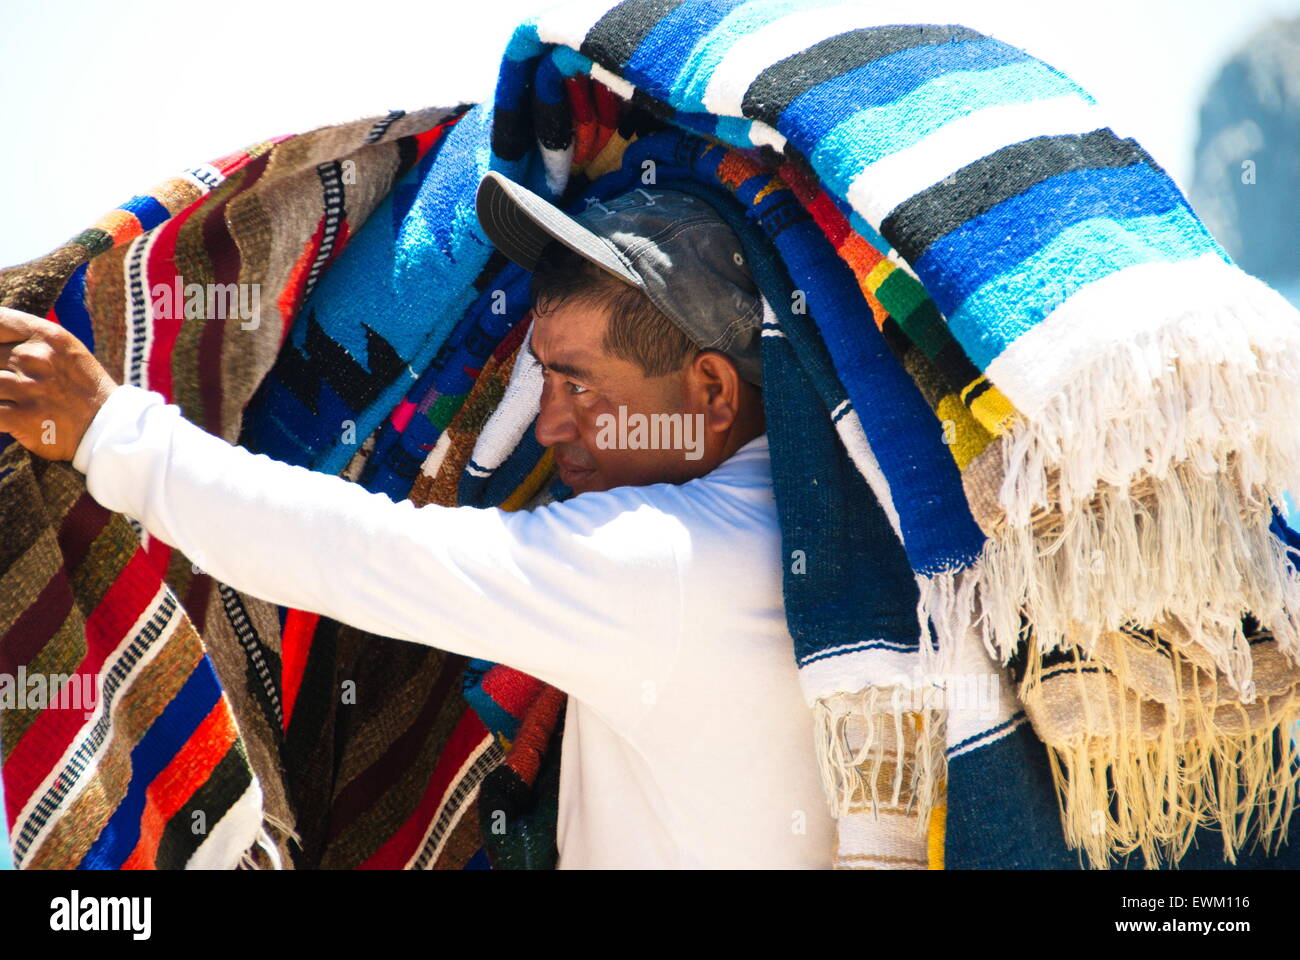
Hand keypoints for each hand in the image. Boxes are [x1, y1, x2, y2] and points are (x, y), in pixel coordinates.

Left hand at [0, 306, 118, 461]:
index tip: (2, 356)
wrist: (109, 428)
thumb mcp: (63, 350)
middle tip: (17, 386)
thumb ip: (26, 339)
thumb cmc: (83, 388)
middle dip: (0, 373)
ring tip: (14, 401)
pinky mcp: (22, 418)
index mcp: (46, 336)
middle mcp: (35, 357)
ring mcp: (27, 388)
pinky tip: (7, 418)